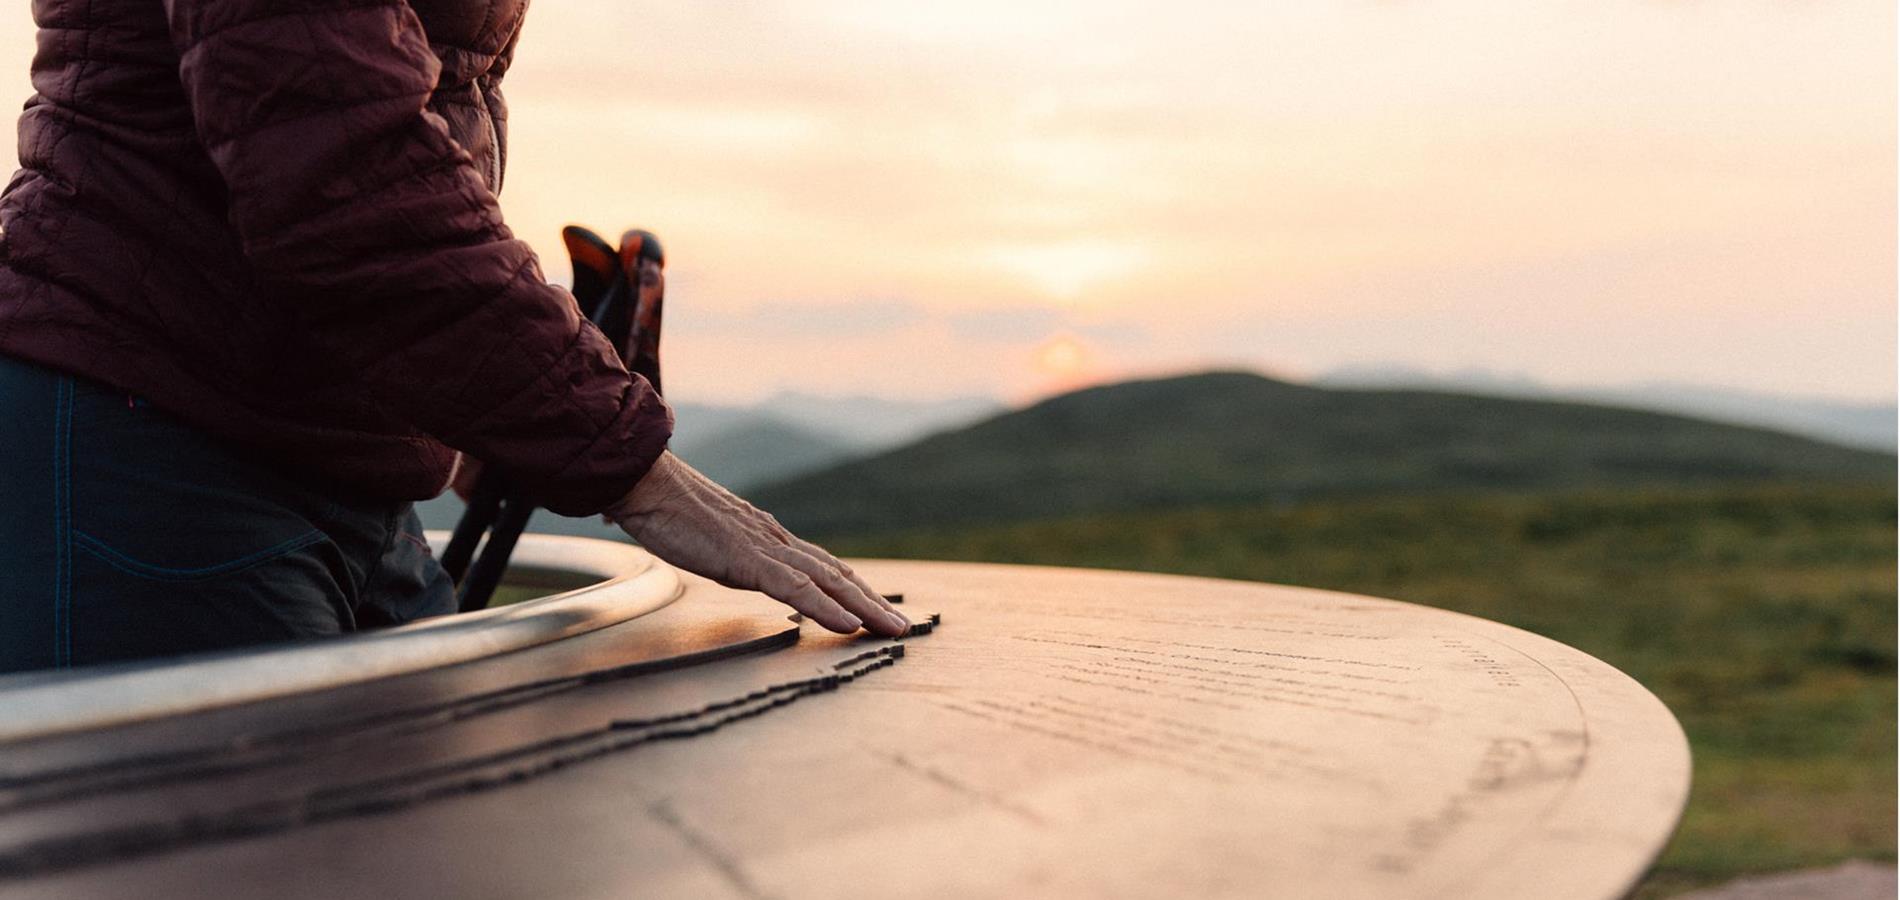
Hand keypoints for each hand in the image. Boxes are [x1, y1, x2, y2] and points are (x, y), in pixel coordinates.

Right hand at [605, 452, 909, 636]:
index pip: (818, 566)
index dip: (849, 588)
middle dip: (871, 601)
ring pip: (827, 581)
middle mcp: (773, 540)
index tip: (872, 608)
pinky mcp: (747, 560)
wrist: (643, 482)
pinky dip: (826, 608)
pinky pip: (796, 588)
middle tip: (900, 626)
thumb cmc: (662, 508)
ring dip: (864, 607)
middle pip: (834, 574)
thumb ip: (714, 546)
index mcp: (764, 537)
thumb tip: (709, 551)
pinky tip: (849, 625)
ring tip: (893, 629)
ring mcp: (763, 548)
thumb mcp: (699, 536)